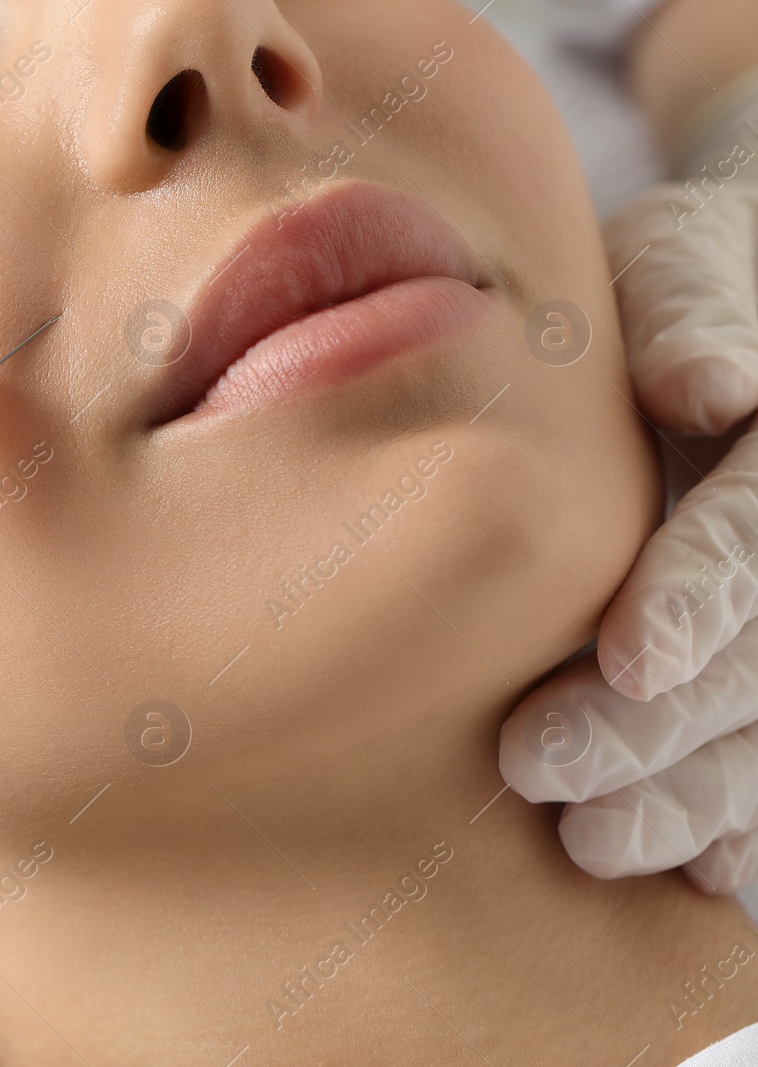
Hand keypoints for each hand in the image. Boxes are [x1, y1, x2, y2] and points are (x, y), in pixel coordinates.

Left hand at [499, 76, 757, 893]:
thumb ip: (689, 315)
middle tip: (542, 769)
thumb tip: (703, 386)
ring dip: (695, 798)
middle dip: (660, 726)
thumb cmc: (673, 291)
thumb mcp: (679, 264)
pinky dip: (743, 826)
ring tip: (590, 842)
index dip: (701, 593)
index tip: (632, 658)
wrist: (722, 321)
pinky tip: (687, 870)